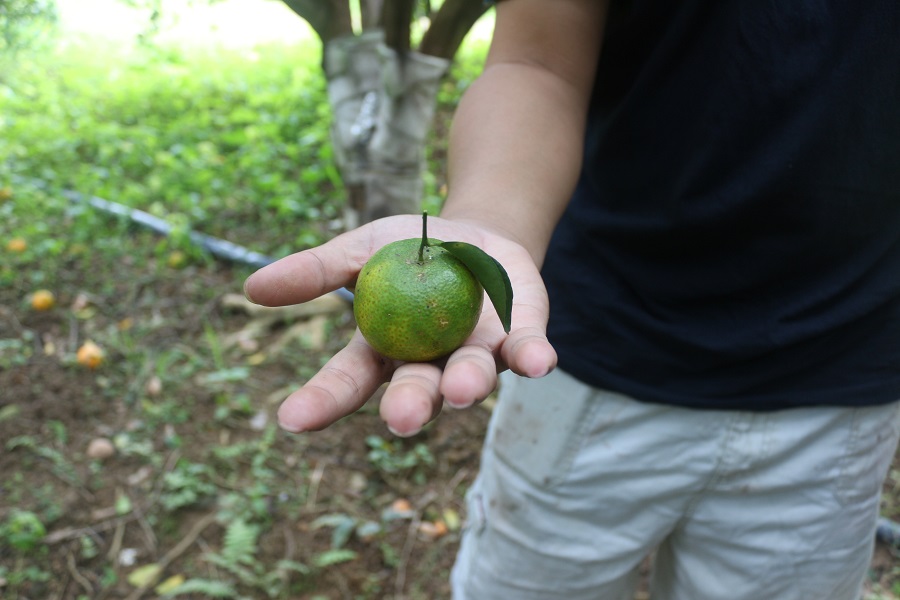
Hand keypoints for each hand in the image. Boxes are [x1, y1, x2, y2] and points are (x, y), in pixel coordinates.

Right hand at [242, 214, 556, 435]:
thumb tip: (252, 288)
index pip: (349, 380)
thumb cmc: (410, 250)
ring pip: (469, 377)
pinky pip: (524, 351)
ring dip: (466, 384)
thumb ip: (317, 271)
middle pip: (414, 391)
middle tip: (401, 418)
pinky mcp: (518, 336)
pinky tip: (538, 363)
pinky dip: (531, 357)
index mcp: (384, 350)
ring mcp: (475, 355)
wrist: (476, 233)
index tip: (291, 419)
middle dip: (408, 405)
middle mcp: (428, 364)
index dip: (323, 400)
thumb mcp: (361, 249)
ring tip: (460, 388)